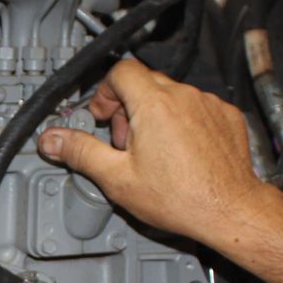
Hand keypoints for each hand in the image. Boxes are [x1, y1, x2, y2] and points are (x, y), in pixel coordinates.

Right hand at [37, 59, 277, 252]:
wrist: (230, 210)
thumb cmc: (180, 198)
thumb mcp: (118, 178)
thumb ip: (81, 152)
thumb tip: (51, 139)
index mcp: (154, 105)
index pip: (121, 71)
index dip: (105, 91)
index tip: (103, 115)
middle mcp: (183, 96)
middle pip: (145, 81)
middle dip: (128, 106)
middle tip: (124, 141)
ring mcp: (208, 104)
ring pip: (171, 94)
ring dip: (156, 114)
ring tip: (153, 151)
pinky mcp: (227, 115)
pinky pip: (197, 106)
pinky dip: (183, 121)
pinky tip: (180, 152)